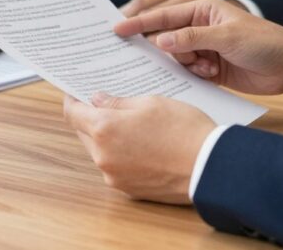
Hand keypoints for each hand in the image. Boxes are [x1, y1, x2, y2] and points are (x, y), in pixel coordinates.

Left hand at [63, 93, 214, 204]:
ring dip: (108, 138)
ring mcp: (114, 176)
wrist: (210, 167)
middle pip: (84, 133)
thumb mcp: (151, 102)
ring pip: (100, 151)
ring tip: (132, 124)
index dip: (72, 100)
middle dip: (92, 118)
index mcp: (105, 129)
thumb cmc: (185, 130)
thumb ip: (118, 102)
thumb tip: (98, 101)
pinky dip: (122, 154)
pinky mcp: (128, 190)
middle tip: (108, 104)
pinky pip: (116, 167)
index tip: (75, 92)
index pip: (73, 113)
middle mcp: (103, 156)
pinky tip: (142, 144)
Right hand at [115, 0, 282, 94]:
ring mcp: (199, 46)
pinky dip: (191, 74)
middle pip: (161, 33)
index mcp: (201, 8)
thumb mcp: (228, 37)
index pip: (163, 14)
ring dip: (184, 63)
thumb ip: (192, 38)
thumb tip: (160, 41)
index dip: (138, 22)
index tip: (116, 29)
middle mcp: (196, 25)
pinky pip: (183, 70)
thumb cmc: (264, 43)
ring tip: (206, 66)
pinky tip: (210, 74)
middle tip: (148, 52)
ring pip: (171, 55)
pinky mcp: (205, 66)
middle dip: (158, 44)